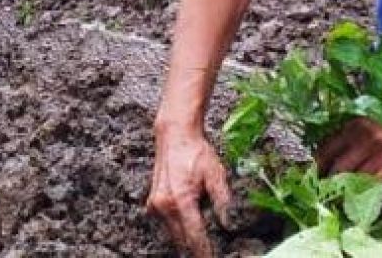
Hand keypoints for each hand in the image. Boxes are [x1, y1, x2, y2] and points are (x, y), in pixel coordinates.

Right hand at [147, 124, 231, 257]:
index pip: (195, 237)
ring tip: (202, 246)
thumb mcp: (216, 174)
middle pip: (181, 241)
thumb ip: (222, 201)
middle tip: (209, 254)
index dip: (205, 252)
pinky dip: (177, 229)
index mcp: (181, 201)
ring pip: (172, 234)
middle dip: (195, 251)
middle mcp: (164, 206)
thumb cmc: (196, 152)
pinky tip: (189, 227)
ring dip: (186, 241)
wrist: (175, 135)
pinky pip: (166, 224)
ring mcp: (155, 205)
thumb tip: (229, 224)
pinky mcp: (152, 202)